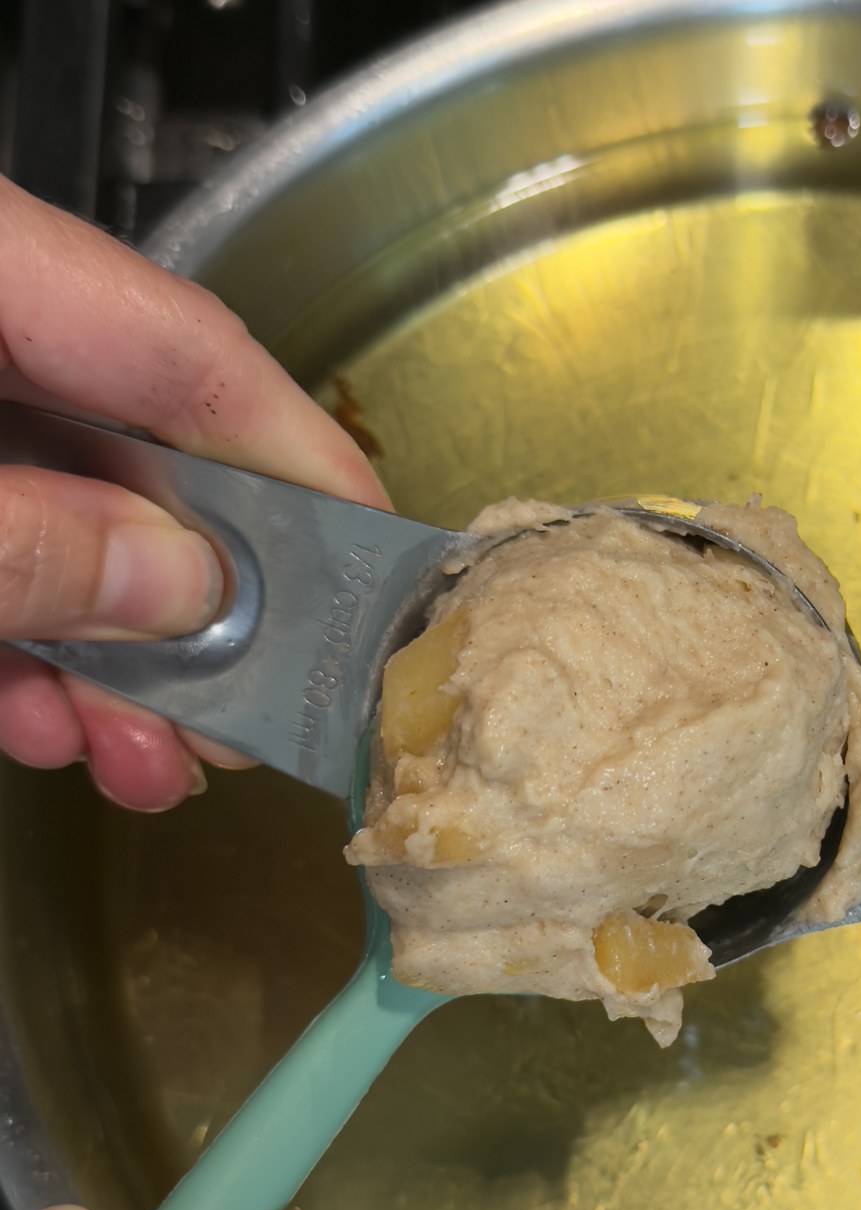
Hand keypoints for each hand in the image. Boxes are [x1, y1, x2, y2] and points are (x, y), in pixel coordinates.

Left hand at [0, 175, 387, 809]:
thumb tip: (185, 589)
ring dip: (113, 664)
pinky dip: (20, 657)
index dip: (302, 460)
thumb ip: (21, 544)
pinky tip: (50, 729)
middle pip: (137, 459)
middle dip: (199, 608)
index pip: (188, 349)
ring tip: (150, 763)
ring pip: (63, 532)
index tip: (378, 560)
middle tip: (254, 713)